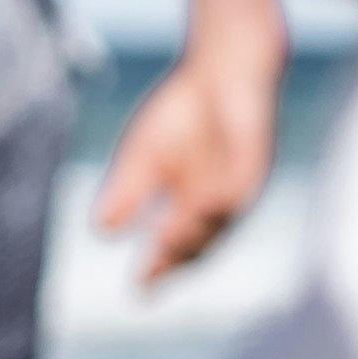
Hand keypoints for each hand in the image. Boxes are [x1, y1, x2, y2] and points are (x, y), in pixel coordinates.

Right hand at [95, 5, 284, 280]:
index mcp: (191, 206)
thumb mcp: (144, 154)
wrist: (222, 67)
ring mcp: (238, 182)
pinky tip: (199, 204)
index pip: (175, 248)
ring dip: (194, 233)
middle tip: (150, 277)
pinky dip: (220, 199)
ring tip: (165, 243)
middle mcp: (217, 202)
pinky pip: (240, 186)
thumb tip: (101, 231)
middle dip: (175, 261)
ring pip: (221, 220)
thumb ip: (127, 190)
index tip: (137, 291)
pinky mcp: (256, 158)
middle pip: (200, 244)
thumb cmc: (186, 111)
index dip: (158, 270)